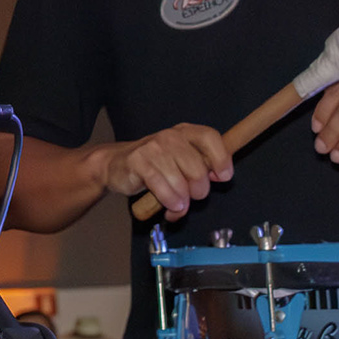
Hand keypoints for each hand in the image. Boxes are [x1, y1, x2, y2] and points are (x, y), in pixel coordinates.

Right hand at [91, 124, 232, 220]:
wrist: (116, 164)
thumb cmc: (155, 165)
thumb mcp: (180, 160)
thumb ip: (201, 166)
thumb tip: (220, 176)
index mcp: (185, 132)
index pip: (210, 137)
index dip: (221, 159)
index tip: (222, 177)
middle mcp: (170, 136)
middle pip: (198, 169)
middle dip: (199, 191)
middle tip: (192, 197)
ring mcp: (153, 147)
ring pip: (181, 183)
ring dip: (182, 202)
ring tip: (178, 205)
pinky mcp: (138, 162)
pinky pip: (163, 189)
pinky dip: (169, 202)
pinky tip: (169, 206)